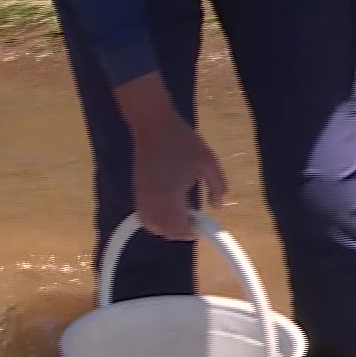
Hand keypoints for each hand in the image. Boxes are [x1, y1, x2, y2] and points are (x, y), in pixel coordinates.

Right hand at [129, 109, 228, 242]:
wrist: (153, 125)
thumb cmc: (183, 142)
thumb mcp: (208, 162)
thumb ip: (217, 187)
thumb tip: (218, 206)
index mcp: (171, 196)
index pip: (179, 228)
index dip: (192, 231)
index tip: (202, 224)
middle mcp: (153, 201)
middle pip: (163, 231)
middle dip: (179, 231)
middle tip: (193, 219)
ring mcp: (142, 196)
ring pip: (150, 225)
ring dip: (166, 227)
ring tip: (180, 214)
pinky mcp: (137, 190)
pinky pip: (143, 215)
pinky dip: (155, 219)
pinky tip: (167, 208)